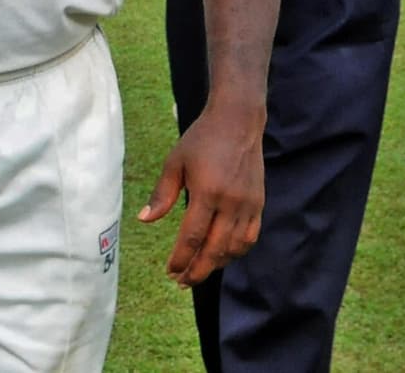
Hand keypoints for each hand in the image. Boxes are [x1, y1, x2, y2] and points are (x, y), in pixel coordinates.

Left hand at [138, 102, 264, 286]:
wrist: (238, 121)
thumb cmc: (201, 140)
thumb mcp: (175, 162)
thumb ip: (162, 194)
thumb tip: (145, 220)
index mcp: (207, 191)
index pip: (192, 236)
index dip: (181, 258)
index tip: (170, 271)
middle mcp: (230, 202)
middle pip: (214, 249)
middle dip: (197, 270)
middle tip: (182, 282)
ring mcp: (248, 204)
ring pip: (233, 247)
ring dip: (216, 264)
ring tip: (199, 272)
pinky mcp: (259, 203)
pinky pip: (249, 237)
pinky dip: (236, 252)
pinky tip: (222, 256)